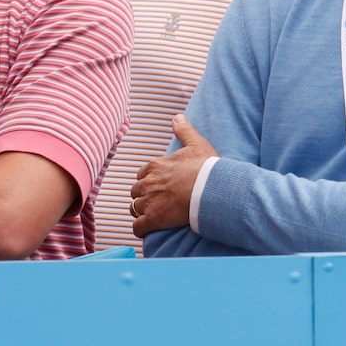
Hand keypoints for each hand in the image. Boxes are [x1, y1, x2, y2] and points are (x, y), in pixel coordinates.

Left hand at [130, 117, 220, 234]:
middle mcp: (148, 183)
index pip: (142, 174)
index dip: (149, 180)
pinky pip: (138, 227)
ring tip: (154, 216)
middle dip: (143, 197)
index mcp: (155, 166)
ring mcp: (149, 202)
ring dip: (142, 212)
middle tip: (157, 202)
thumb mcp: (196, 144)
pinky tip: (149, 229)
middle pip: (136, 192)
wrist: (211, 189)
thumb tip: (177, 116)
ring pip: (135, 208)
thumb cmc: (206, 168)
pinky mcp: (153, 219)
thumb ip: (184, 130)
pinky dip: (141, 229)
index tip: (159, 186)